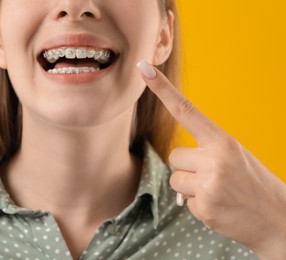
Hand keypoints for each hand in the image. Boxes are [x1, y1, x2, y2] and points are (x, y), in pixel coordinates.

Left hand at [136, 60, 285, 258]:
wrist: (278, 219)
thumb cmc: (252, 184)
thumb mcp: (234, 157)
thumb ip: (205, 153)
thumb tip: (176, 166)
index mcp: (223, 141)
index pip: (186, 110)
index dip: (162, 89)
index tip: (143, 69)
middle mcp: (215, 158)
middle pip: (174, 156)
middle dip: (186, 168)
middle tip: (213, 178)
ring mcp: (209, 183)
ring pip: (174, 180)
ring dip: (189, 188)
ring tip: (217, 193)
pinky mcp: (205, 207)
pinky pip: (184, 202)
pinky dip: (197, 206)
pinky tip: (219, 208)